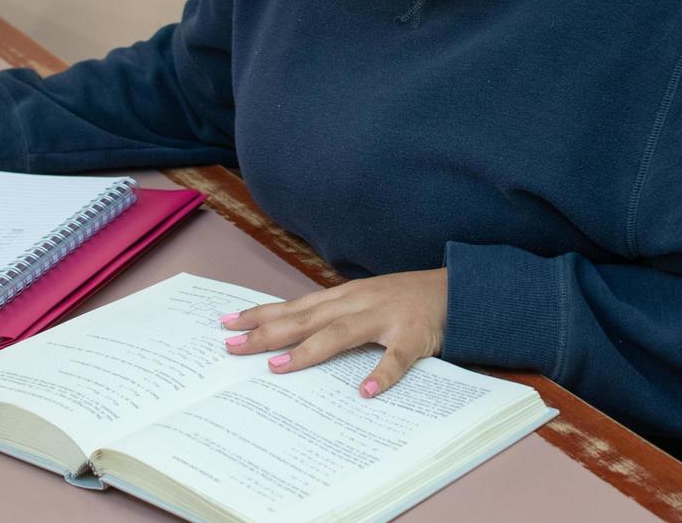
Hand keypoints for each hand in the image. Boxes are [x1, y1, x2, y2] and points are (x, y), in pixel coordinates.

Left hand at [220, 269, 447, 397]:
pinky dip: (381, 375)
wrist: (455, 290)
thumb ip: (332, 315)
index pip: (294, 306)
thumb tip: (290, 334)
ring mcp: (386, 319)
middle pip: (307, 318)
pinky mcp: (414, 338)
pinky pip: (396, 359)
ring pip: (342, 333)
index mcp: (344, 297)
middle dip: (268, 332)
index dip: (261, 314)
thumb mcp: (363, 301)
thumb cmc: (403, 299)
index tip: (227, 324)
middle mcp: (358, 303)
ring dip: (310, 350)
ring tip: (281, 366)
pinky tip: (365, 392)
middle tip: (233, 348)